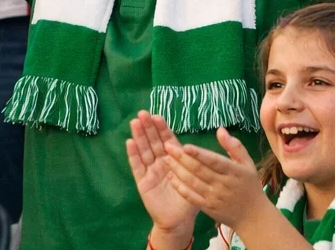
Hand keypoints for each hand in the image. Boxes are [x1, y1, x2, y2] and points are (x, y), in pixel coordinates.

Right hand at [126, 112, 197, 242]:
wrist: (178, 221)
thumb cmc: (189, 198)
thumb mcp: (196, 178)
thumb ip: (197, 161)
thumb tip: (204, 148)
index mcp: (174, 159)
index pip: (167, 140)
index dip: (162, 128)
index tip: (157, 116)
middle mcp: (161, 162)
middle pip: (153, 142)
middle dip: (148, 127)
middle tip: (142, 113)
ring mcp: (150, 171)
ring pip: (144, 150)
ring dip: (139, 136)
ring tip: (134, 122)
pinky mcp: (142, 182)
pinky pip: (137, 166)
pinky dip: (133, 154)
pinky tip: (130, 142)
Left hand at [164, 128, 270, 232]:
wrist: (253, 217)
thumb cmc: (250, 186)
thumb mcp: (248, 164)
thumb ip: (234, 146)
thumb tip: (220, 129)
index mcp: (234, 172)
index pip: (214, 161)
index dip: (199, 153)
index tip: (185, 145)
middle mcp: (223, 184)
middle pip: (200, 170)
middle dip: (181, 158)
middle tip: (167, 146)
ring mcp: (214, 198)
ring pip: (193, 182)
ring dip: (178, 170)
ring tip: (165, 158)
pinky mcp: (207, 208)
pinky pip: (191, 197)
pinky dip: (180, 187)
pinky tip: (171, 177)